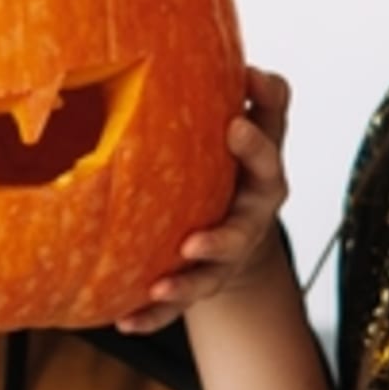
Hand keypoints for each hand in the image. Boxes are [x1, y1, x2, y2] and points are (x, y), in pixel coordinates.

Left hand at [121, 67, 293, 333]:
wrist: (244, 221)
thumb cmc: (243, 161)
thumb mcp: (261, 125)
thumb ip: (263, 97)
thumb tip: (250, 67)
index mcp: (262, 179)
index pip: (264, 161)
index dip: (253, 145)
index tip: (233, 125)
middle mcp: (246, 221)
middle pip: (239, 234)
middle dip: (219, 240)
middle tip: (194, 242)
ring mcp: (223, 256)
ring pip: (207, 276)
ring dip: (185, 284)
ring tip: (158, 287)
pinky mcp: (200, 282)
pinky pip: (177, 306)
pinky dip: (152, 316)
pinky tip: (124, 321)